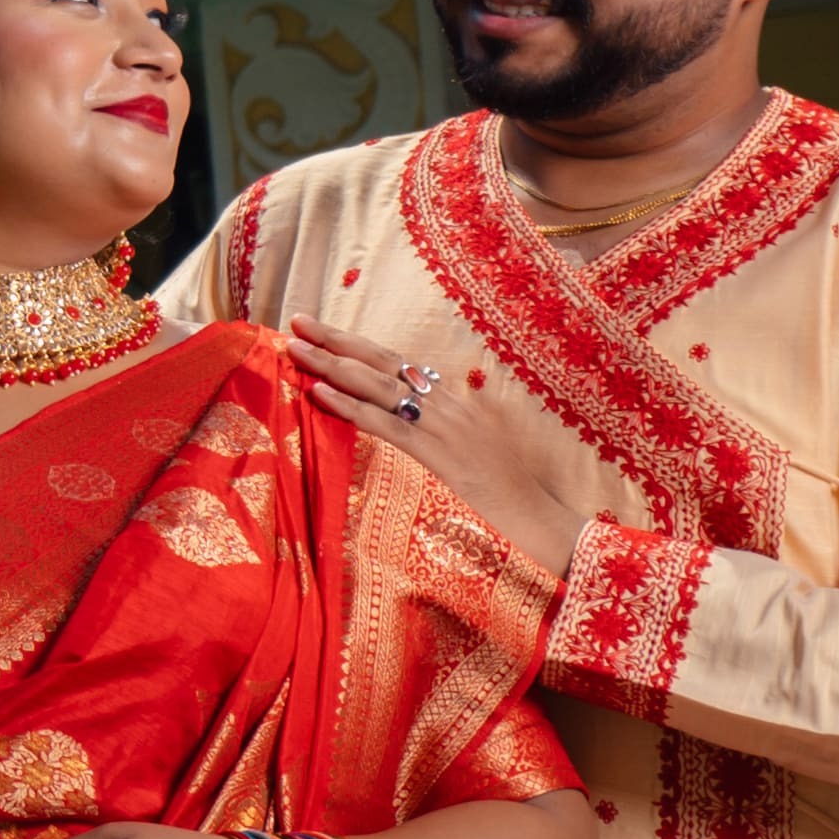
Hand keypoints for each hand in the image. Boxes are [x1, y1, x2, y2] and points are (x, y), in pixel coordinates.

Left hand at [282, 318, 574, 569]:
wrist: (543, 519)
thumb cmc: (509, 490)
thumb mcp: (472, 448)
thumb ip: (441, 428)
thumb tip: (409, 414)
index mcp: (453, 401)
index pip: (397, 364)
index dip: (357, 345)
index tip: (321, 328)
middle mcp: (447, 404)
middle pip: (383, 363)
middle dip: (336, 341)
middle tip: (296, 320)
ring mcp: (445, 427)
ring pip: (379, 387)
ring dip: (332, 365)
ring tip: (295, 348)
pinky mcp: (440, 455)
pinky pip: (387, 426)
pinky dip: (351, 407)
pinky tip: (320, 394)